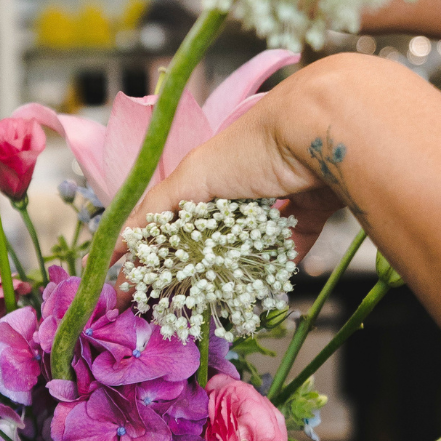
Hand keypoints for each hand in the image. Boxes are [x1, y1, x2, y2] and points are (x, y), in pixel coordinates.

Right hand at [112, 64, 345, 299]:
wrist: (321, 132)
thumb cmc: (252, 147)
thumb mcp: (193, 176)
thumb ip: (157, 209)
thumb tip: (120, 241)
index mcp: (203, 175)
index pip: (166, 221)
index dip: (144, 255)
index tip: (124, 289)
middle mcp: (236, 186)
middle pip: (209, 239)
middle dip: (190, 272)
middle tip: (172, 308)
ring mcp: (273, 199)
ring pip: (250, 246)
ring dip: (235, 272)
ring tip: (218, 305)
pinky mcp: (308, 211)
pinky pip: (290, 246)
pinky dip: (279, 267)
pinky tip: (264, 290)